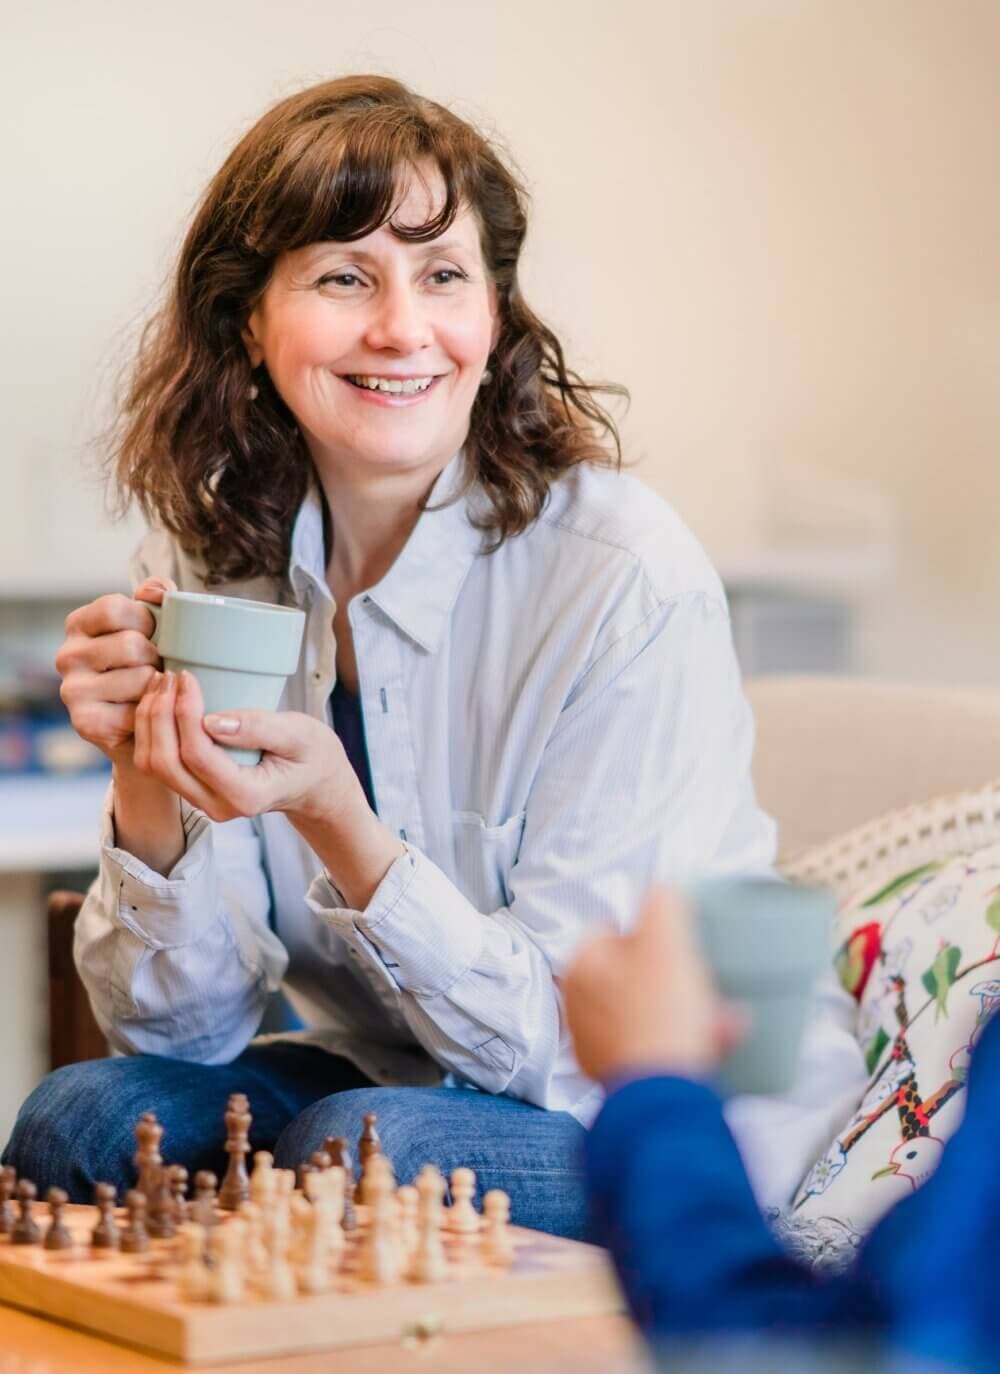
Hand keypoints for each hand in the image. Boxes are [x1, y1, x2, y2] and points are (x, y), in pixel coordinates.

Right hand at [56, 577, 175, 761]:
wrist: (147, 723)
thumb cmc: (151, 664)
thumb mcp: (155, 624)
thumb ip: (157, 597)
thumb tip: (155, 591)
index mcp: (79, 624)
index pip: (115, 607)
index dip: (146, 619)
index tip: (154, 633)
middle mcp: (67, 655)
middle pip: (131, 645)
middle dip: (157, 657)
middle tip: (159, 667)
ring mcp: (72, 690)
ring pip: (139, 678)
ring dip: (158, 685)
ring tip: (155, 688)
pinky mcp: (85, 722)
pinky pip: (137, 711)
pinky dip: (152, 711)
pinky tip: (146, 711)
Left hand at [132, 668, 365, 824]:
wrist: (313, 783)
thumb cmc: (312, 755)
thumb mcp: (299, 734)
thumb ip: (259, 728)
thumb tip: (211, 720)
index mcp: (245, 795)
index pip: (197, 754)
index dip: (184, 712)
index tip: (187, 676)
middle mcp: (217, 806)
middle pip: (165, 763)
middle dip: (159, 715)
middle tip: (169, 676)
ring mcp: (202, 801)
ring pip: (153, 766)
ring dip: (149, 722)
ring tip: (161, 684)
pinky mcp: (193, 790)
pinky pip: (158, 764)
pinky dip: (151, 731)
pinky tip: (161, 701)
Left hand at [563, 886, 743, 1084]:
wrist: (664, 1093)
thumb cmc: (660, 1014)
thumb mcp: (668, 942)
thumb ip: (663, 903)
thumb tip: (662, 889)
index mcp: (582, 966)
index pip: (612, 930)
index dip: (649, 933)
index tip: (679, 944)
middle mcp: (579, 1005)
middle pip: (633, 973)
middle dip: (677, 976)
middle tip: (704, 981)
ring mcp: (597, 1042)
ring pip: (650, 1011)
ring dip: (690, 1010)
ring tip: (724, 1016)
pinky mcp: (619, 1075)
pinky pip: (657, 1045)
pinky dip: (685, 1041)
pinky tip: (718, 1041)